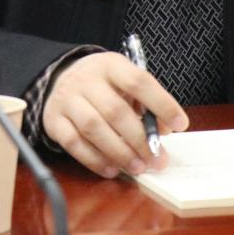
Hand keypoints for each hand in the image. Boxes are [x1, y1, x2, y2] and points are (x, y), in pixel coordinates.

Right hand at [43, 51, 188, 178]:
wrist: (61, 78)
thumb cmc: (104, 84)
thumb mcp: (125, 83)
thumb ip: (146, 104)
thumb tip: (164, 131)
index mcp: (111, 65)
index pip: (139, 81)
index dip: (161, 103)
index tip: (180, 124)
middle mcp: (86, 79)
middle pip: (115, 110)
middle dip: (140, 139)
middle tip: (157, 159)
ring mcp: (67, 100)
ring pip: (93, 128)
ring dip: (119, 152)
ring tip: (138, 167)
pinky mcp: (53, 121)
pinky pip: (74, 144)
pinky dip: (95, 160)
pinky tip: (112, 169)